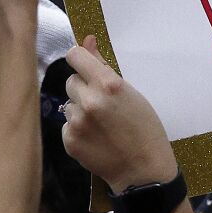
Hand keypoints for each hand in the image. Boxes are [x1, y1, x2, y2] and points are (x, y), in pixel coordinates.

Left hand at [61, 36, 176, 191]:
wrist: (143, 171)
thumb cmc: (145, 129)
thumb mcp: (131, 93)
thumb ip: (104, 67)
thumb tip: (86, 41)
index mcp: (108, 85)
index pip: (75, 56)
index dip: (80, 59)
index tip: (86, 67)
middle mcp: (89, 101)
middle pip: (71, 80)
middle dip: (83, 88)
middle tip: (102, 103)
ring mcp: (77, 122)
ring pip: (68, 104)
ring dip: (80, 109)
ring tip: (101, 124)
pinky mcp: (69, 140)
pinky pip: (66, 124)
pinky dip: (77, 128)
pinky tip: (95, 137)